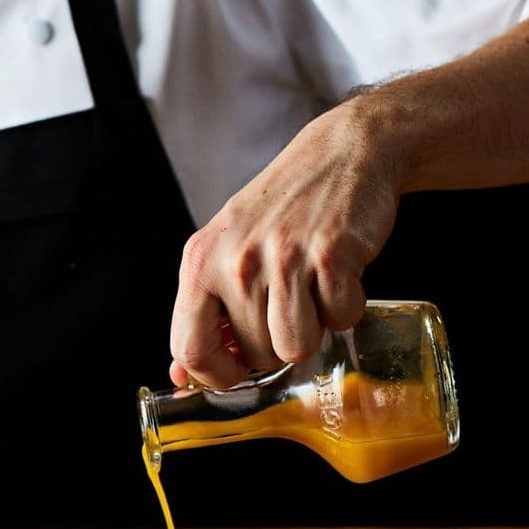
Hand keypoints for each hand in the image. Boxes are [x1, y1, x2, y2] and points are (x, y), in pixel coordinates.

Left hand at [170, 99, 399, 387]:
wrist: (343, 152)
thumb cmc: (280, 212)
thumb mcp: (223, 251)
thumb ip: (202, 313)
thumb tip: (181, 376)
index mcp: (199, 263)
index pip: (190, 350)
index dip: (216, 375)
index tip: (235, 371)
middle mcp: (235, 261)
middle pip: (255, 355)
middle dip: (277, 344)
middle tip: (288, 303)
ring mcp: (283, 257)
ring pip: (296, 347)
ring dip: (313, 330)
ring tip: (312, 293)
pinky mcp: (332, 254)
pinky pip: (341, 320)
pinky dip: (347, 306)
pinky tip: (338, 275)